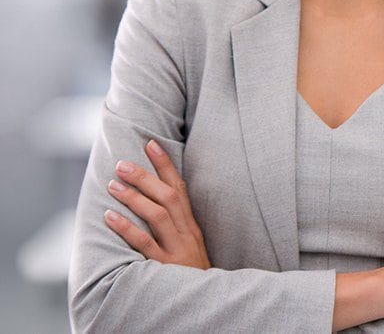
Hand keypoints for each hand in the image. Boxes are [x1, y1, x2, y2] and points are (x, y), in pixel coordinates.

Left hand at [104, 139, 211, 269]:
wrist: (207, 304)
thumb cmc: (193, 273)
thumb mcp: (191, 244)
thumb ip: (177, 224)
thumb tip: (157, 200)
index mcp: (191, 225)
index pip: (179, 188)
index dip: (165, 165)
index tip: (151, 144)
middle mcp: (186, 233)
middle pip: (167, 197)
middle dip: (145, 177)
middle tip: (122, 164)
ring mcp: (177, 250)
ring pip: (158, 215)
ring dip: (134, 197)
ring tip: (113, 184)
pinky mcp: (165, 268)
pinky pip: (145, 245)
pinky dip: (127, 229)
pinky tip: (110, 217)